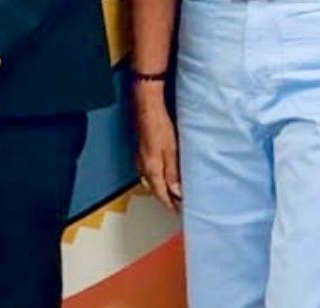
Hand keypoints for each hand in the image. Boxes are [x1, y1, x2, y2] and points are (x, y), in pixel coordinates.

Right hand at [131, 84, 180, 211]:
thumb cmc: (159, 126)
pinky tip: (164, 173)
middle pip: (155, 189)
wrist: (146, 107)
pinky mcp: (142, 151)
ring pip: (151, 180)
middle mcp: (144, 166)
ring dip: (161, 187)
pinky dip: (157, 177)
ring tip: (173, 191)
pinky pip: (149, 171)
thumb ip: (173, 173)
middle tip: (178, 204)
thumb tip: (177, 191)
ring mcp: (141, 158)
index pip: (161, 194)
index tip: (178, 211)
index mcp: (152, 169)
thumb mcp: (171, 151)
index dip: (170, 205)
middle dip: (166, 198)